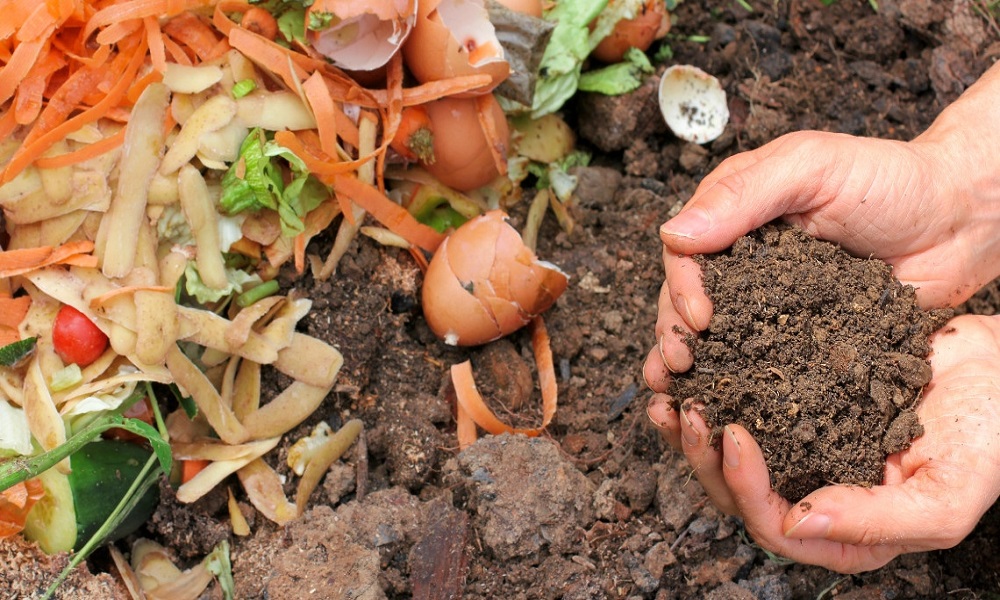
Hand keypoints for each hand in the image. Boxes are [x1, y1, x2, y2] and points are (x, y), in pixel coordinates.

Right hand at [643, 62, 999, 387]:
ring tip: (681, 398)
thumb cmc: (889, 179)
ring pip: (716, 337)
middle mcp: (742, 262)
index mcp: (733, 215)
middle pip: (688, 301)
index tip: (698, 318)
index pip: (685, 254)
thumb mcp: (811, 168)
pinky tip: (723, 409)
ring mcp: (769, 303)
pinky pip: (762, 362)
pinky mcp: (799, 338)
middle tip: (678, 367)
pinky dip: (737, 386)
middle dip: (675, 334)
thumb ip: (743, 195)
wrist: (959, 220)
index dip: (681, 287)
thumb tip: (674, 234)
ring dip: (694, 367)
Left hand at [647, 314, 999, 572]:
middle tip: (689, 409)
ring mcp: (804, 449)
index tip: (733, 434)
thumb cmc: (988, 434)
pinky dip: (714, 389)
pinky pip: (744, 404)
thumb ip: (879, 520)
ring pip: (730, 454)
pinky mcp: (797, 406)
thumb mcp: (947, 493)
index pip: (776, 527)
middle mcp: (817, 493)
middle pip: (739, 494)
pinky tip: (692, 368)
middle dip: (704, 457)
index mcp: (848, 530)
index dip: (745, 488)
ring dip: (694, 429)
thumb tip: (798, 522)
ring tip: (671, 392)